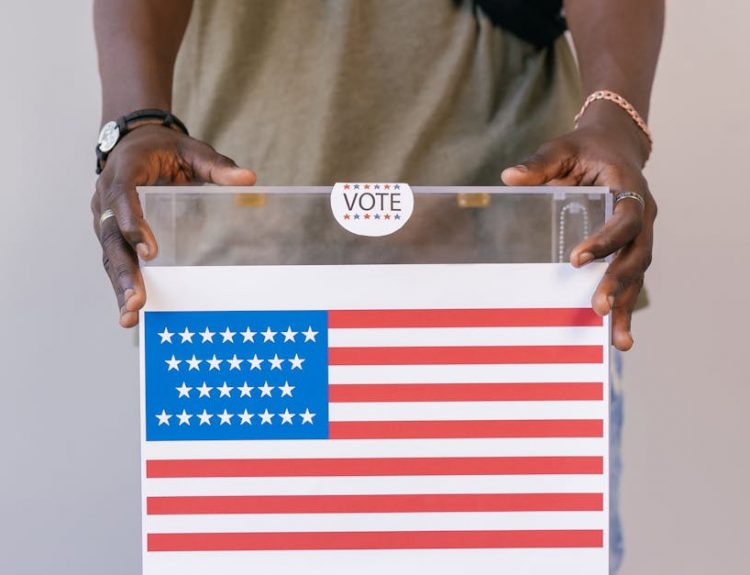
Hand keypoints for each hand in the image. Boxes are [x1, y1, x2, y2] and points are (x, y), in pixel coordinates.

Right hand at [91, 124, 255, 326]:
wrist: (135, 144)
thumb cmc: (165, 149)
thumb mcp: (192, 150)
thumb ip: (217, 165)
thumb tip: (248, 180)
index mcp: (123, 172)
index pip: (122, 199)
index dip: (133, 224)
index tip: (150, 252)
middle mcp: (105, 199)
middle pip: (110, 238)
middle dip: (124, 271)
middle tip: (137, 300)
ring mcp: (104, 219)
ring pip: (109, 255)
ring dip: (120, 286)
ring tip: (131, 315)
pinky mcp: (111, 235)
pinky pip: (114, 261)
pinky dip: (121, 285)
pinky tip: (130, 311)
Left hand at [501, 116, 655, 350]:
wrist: (614, 145)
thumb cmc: (586, 148)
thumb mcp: (561, 147)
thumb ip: (539, 163)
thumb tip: (509, 178)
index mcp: (628, 187)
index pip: (624, 218)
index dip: (605, 240)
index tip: (576, 259)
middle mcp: (642, 213)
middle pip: (638, 253)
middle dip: (619, 282)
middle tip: (598, 307)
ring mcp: (640, 234)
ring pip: (638, 273)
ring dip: (627, 304)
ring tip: (617, 339)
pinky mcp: (630, 248)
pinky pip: (630, 278)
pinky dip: (624, 305)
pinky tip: (616, 335)